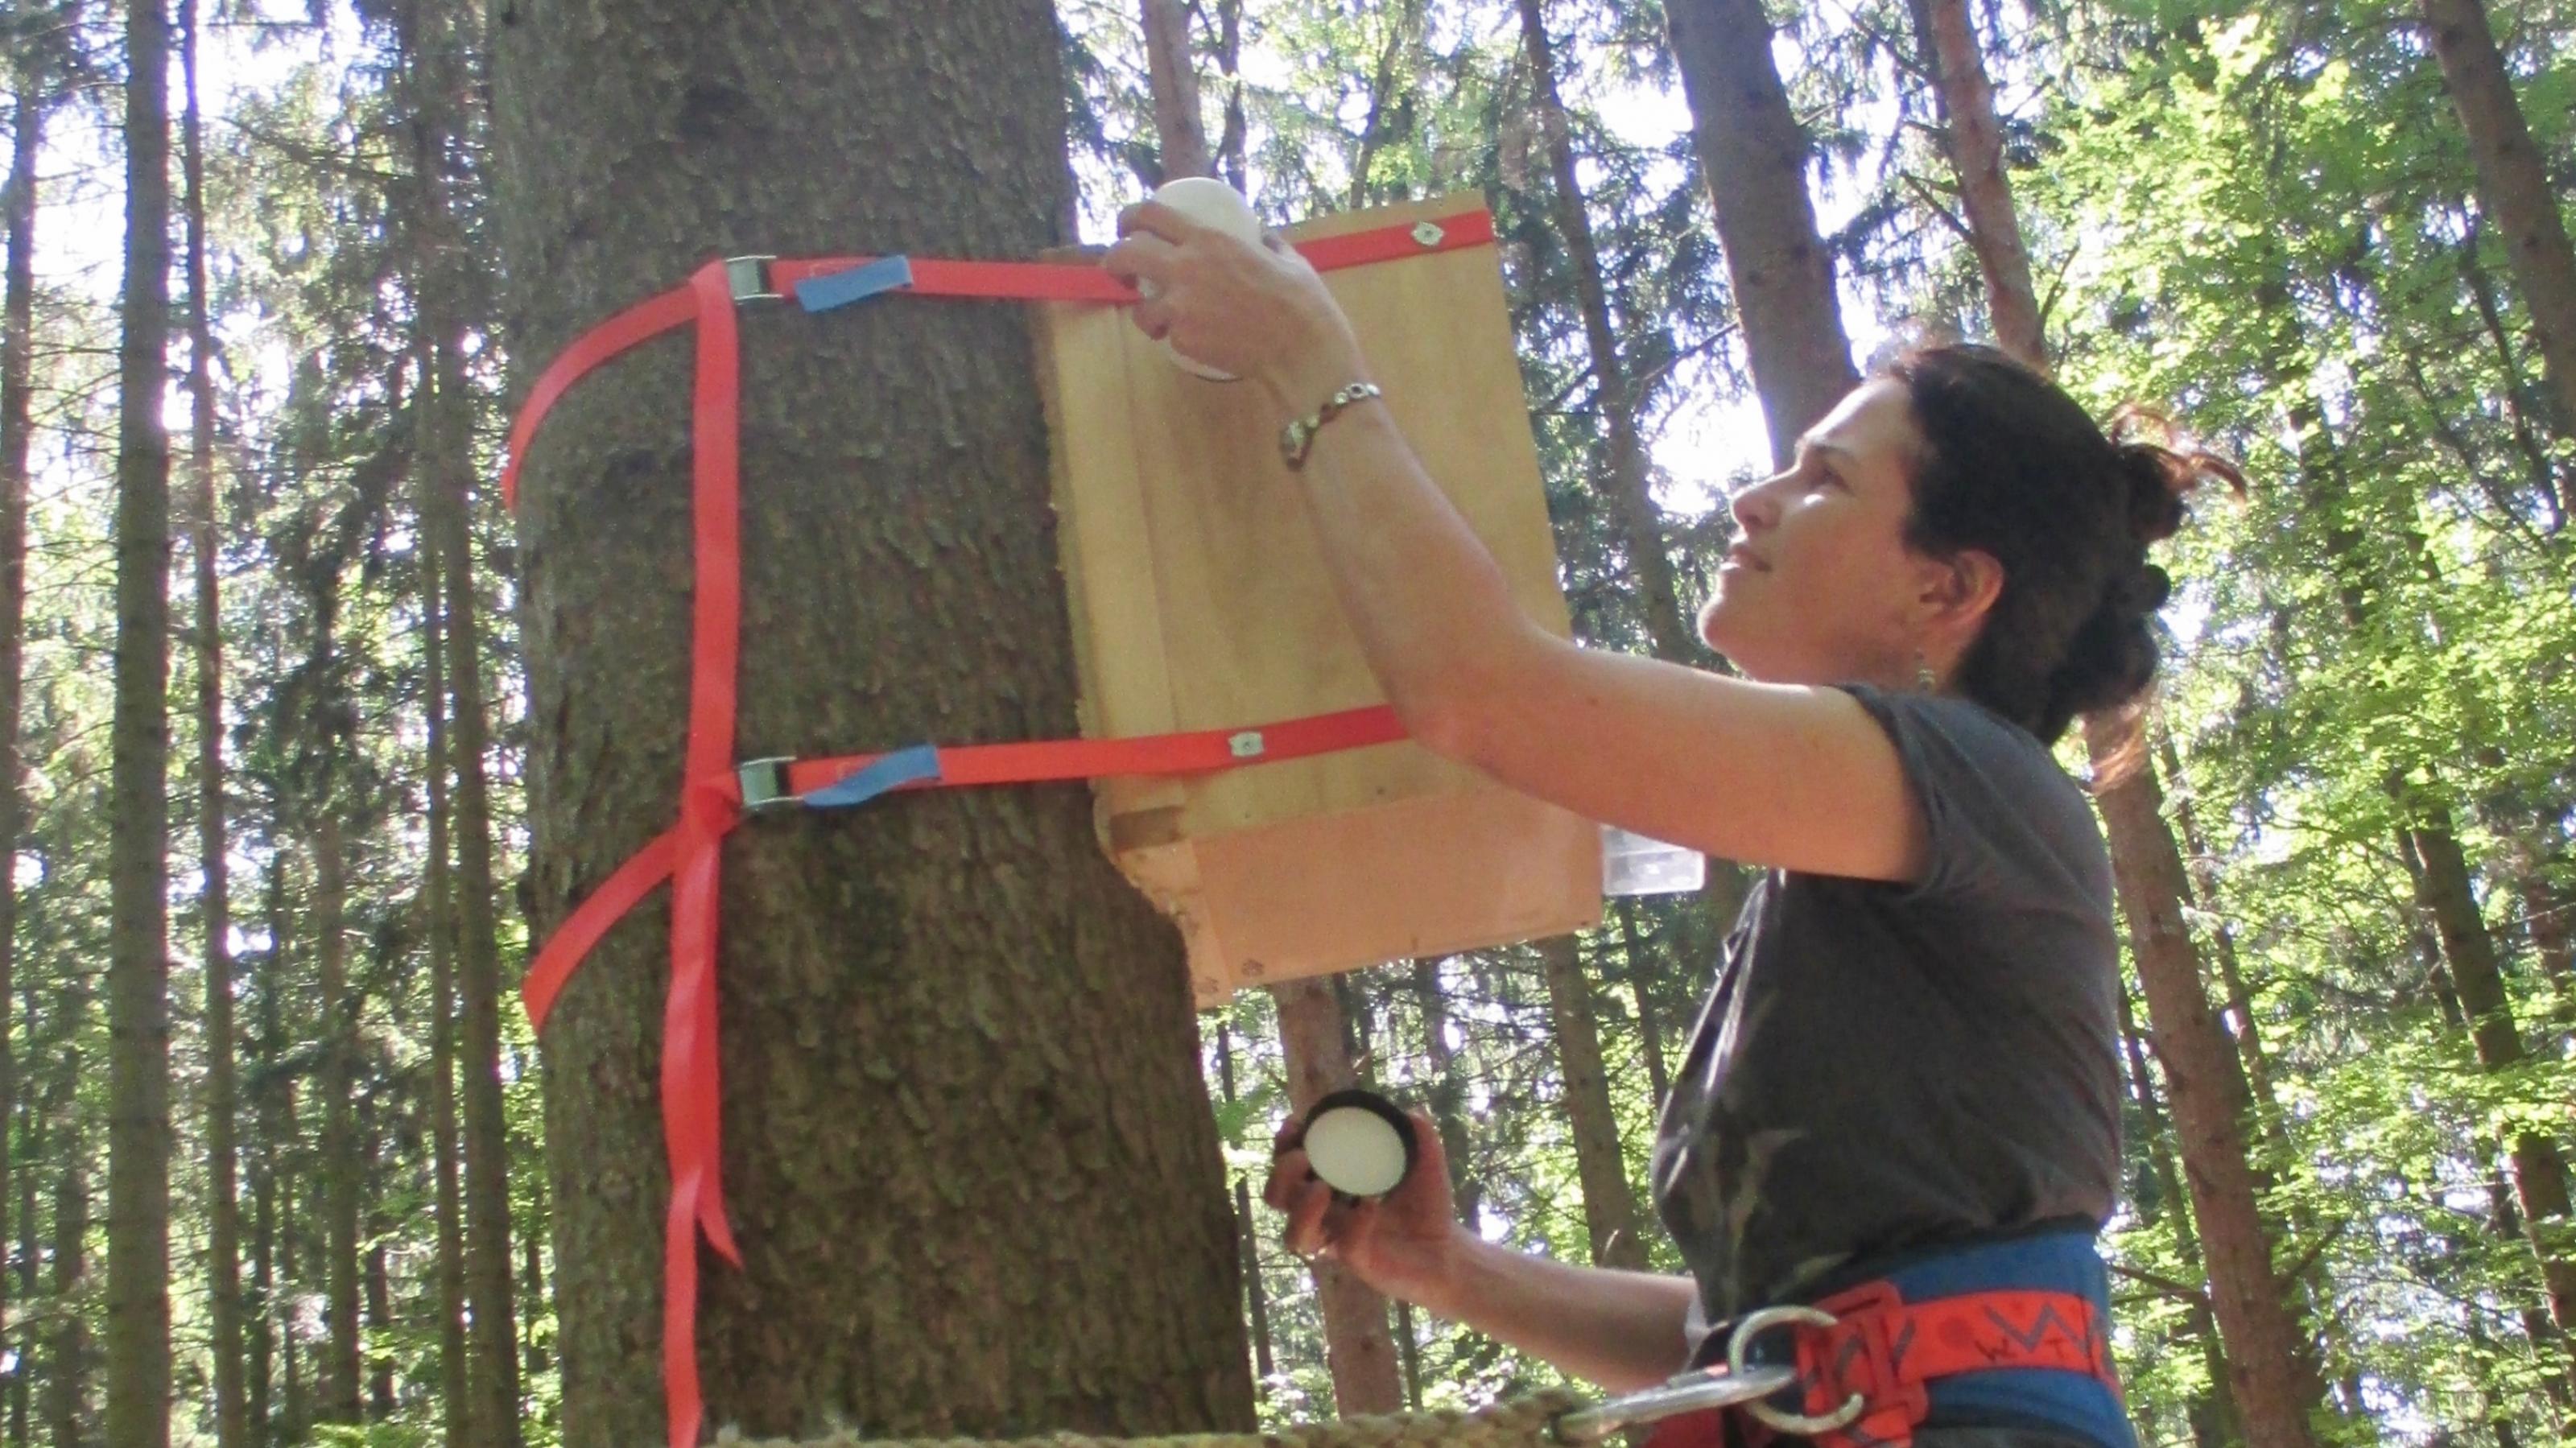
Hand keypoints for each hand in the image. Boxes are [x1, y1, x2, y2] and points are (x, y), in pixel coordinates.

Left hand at [1102, 200, 1370, 406]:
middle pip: (1126, 253)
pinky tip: (1191, 340)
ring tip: (1161, 319)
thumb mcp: (1285, 257)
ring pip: (1138, 306)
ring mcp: (1181, 306)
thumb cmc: (1301, 301)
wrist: (1302, 349)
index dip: (1130, 217)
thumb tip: (1260, 234)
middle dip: (1114, 261)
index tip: (1126, 226)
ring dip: (1145, 311)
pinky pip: (1165, 335)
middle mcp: (1187, 267)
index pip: (1151, 214)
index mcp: (1210, 239)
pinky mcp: (1182, 339)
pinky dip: (1172, 337)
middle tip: (1121, 271)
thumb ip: (1265, 242)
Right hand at [1261, 1105, 1463, 1309]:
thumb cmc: (1426, 1207)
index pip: (1288, 1168)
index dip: (1282, 1146)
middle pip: (1276, 1199)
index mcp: (1329, 1185)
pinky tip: (1371, 1205)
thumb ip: (1421, 1137)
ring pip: (1294, 1236)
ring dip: (1301, 1209)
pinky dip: (1354, 1223)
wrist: (1448, 1251)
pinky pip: (1344, 1246)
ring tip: (1323, 1188)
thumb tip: (1413, 1112)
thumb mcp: (1425, 1165)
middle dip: (1281, 1175)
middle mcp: (1325, 1214)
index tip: (1296, 1124)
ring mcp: (1338, 1241)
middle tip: (1303, 1158)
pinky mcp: (1359, 1263)